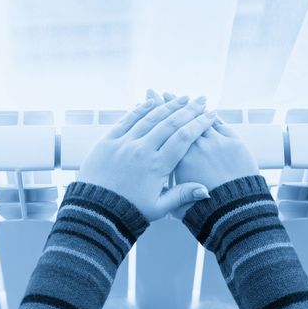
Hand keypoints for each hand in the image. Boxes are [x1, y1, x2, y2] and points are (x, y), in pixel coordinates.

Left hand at [77, 96, 215, 221]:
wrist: (96, 210)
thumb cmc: (129, 210)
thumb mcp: (159, 207)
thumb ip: (182, 195)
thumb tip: (207, 190)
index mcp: (157, 166)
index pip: (184, 138)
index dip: (199, 123)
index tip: (211, 114)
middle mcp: (141, 150)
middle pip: (170, 123)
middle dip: (188, 110)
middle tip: (201, 100)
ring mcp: (124, 143)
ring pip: (150, 118)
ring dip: (167, 105)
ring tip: (182, 98)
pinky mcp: (108, 140)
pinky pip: (127, 119)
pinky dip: (140, 109)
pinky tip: (152, 101)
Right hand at [161, 93, 259, 218]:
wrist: (237, 211)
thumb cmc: (206, 211)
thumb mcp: (177, 205)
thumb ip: (167, 190)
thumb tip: (157, 188)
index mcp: (180, 160)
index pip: (165, 131)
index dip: (156, 117)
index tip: (147, 105)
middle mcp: (196, 147)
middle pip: (179, 120)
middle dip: (167, 104)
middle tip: (157, 92)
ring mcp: (216, 142)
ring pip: (198, 119)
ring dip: (188, 107)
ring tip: (179, 98)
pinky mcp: (234, 142)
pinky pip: (219, 124)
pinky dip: (211, 117)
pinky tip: (205, 110)